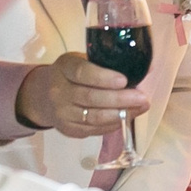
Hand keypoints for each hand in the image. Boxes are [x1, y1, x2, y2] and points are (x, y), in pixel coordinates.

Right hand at [15, 53, 148, 139]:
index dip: (103, 78)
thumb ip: (106, 65)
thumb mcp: (82, 61)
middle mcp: (58, 91)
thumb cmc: (72, 75)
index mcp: (64, 67)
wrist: (43, 96)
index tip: (124, 80)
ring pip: (95, 117)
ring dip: (121, 114)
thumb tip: (147, 68)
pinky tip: (128, 117)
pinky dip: (114, 124)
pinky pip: (95, 129)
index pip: (82, 73)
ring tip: (140, 108)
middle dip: (120, 99)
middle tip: (142, 98)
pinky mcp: (68, 129)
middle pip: (91, 98)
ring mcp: (62, 113)